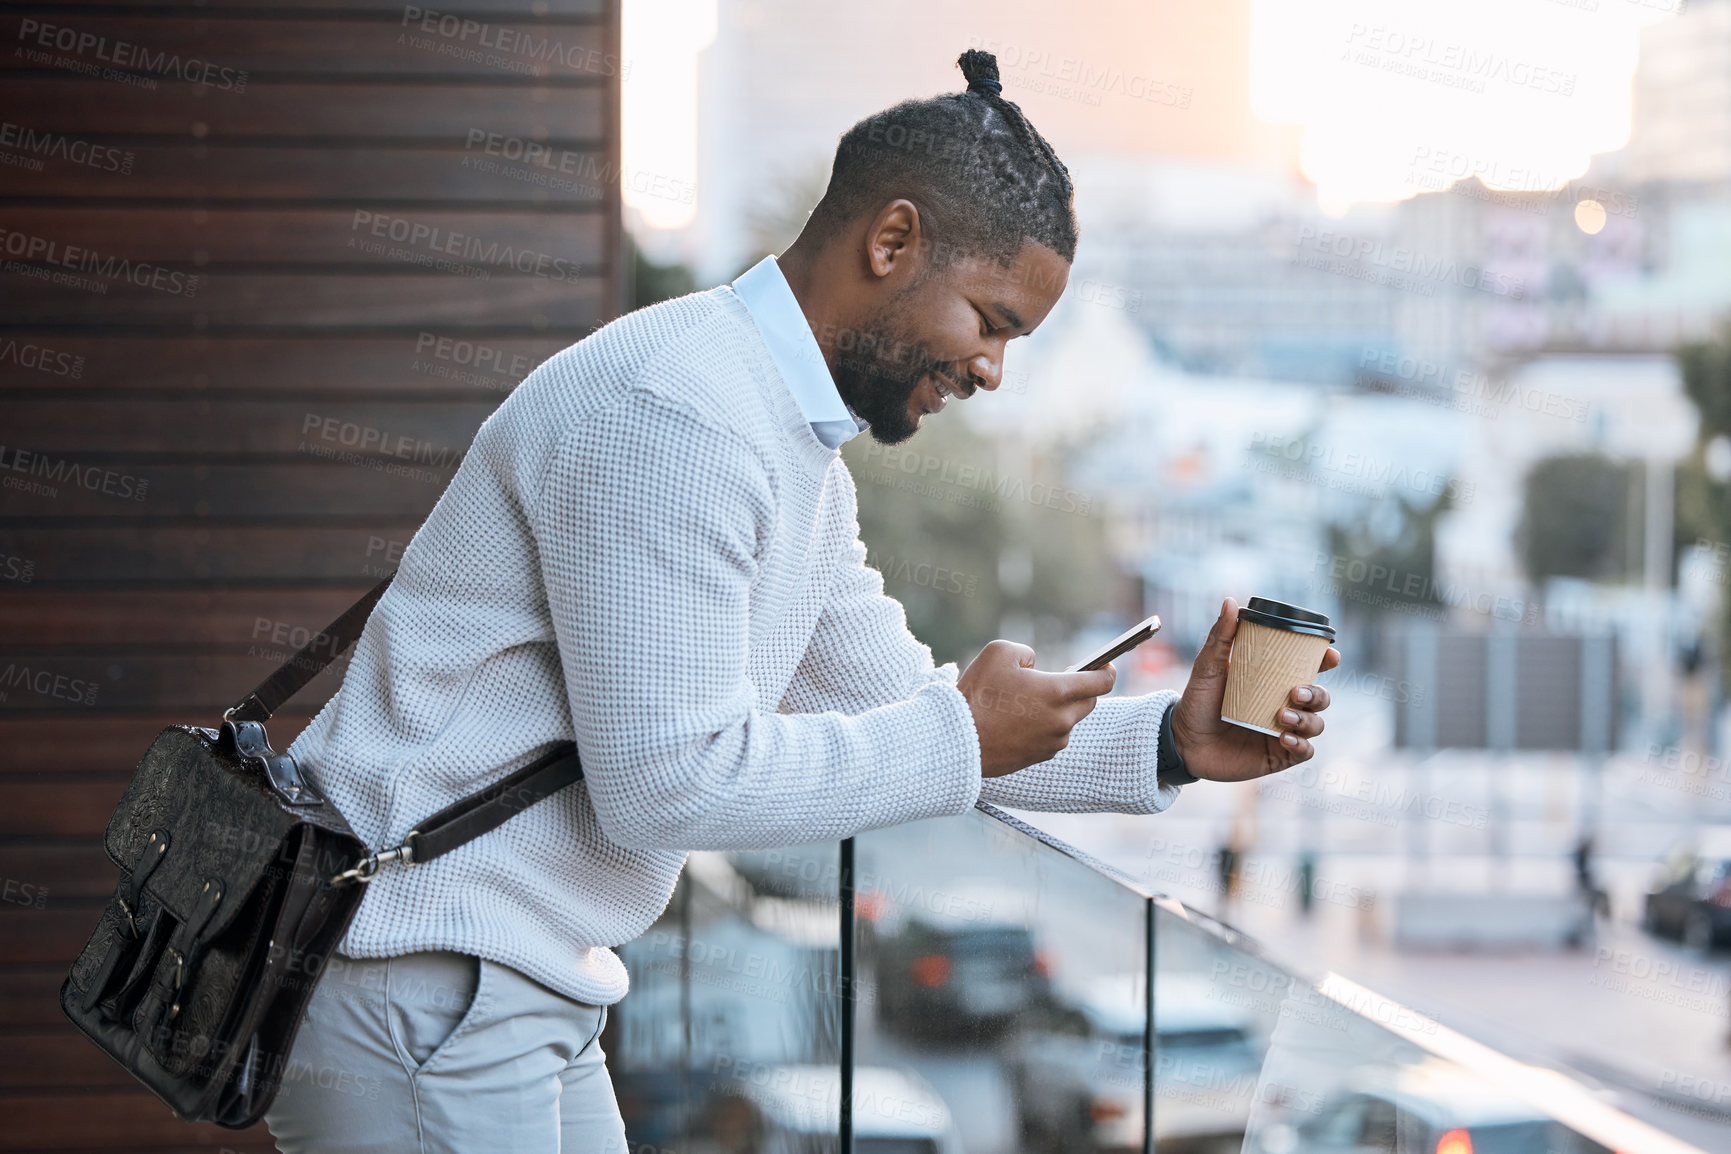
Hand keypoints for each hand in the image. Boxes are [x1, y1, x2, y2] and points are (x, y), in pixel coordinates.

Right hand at [958, 640, 1115, 777]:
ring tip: (1026, 702)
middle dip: (1079, 689)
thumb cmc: (977, 694)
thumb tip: (1034, 665)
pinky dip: (1043, 727)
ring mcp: (1053, 742)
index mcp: (1058, 692)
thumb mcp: (998, 653)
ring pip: (1068, 720)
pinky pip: (1052, 737)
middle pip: (1090, 702)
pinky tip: (1018, 721)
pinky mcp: (1040, 757)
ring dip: (1057, 709)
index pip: (1103, 682)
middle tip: (1057, 680)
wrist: (958, 740)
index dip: (1106, 671)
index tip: (1103, 665)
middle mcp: (1062, 720)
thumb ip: (1026, 652)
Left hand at [1169, 597, 1339, 782]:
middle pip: (1320, 697)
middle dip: (1318, 694)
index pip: (1309, 669)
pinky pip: (1305, 751)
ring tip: (1281, 716)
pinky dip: (1301, 744)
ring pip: (1316, 724)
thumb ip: (1221, 636)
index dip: (1325, 662)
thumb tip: (1230, 602)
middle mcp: (1283, 705)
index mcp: (1273, 681)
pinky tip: (1285, 738)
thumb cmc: (1198, 701)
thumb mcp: (1208, 666)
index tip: (1329, 655)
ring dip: (1307, 719)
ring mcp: (1283, 731)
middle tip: (1296, 692)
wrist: (1182, 740)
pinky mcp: (1278, 755)